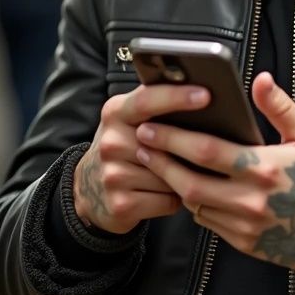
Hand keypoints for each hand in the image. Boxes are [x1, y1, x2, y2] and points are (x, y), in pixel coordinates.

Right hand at [74, 84, 209, 233]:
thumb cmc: (124, 146)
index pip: (147, 101)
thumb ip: (156, 102)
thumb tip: (202, 90)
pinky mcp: (121, 205)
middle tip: (193, 150)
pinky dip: (173, 198)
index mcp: (116, 113)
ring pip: (172, 175)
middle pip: (168, 144)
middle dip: (187, 149)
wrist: (89, 190)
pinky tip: (163, 193)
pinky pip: (168, 200)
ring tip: (169, 174)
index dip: (177, 97)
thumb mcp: (130, 118)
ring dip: (181, 176)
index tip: (206, 96)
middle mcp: (111, 142)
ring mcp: (113, 175)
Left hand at [134, 72, 294, 280]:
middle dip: (160, 160)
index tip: (151, 126)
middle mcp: (249, 199)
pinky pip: (206, 222)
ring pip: (193, 204)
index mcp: (264, 168)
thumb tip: (260, 79)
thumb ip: (280, 107)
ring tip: (156, 162)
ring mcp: (243, 225)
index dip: (173, 139)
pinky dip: (193, 203)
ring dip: (172, 182)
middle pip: (189, 181)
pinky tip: (187, 186)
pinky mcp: (242, 243)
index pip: (206, 151)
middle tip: (141, 143)